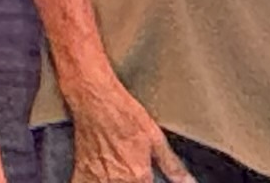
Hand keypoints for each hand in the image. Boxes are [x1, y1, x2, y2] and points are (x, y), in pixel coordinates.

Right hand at [64, 72, 190, 182]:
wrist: (92, 95)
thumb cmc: (123, 111)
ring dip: (114, 182)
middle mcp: (116, 178)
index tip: (149, 177)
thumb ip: (171, 165)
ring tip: (119, 177)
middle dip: (133, 181)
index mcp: (137, 174)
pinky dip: (90, 182)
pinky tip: (100, 179)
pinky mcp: (81, 166)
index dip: (149, 181)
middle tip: (136, 174)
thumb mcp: (155, 136)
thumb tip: (187, 181)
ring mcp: (96, 174)